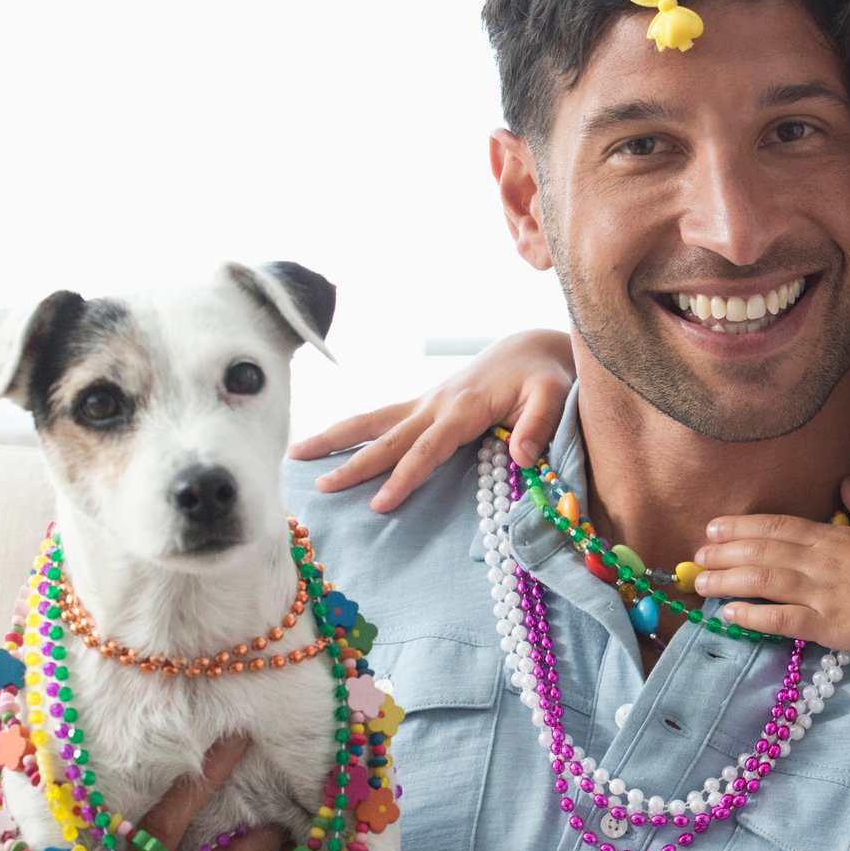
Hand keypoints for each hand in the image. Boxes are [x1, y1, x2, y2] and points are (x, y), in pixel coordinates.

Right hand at [287, 328, 577, 511]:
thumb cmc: (545, 375)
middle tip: (322, 488)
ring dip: (335, 438)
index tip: (380, 503)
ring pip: (374, 421)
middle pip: (389, 438)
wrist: (531, 347)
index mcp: (463, 408)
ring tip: (295, 455)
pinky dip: (354, 431)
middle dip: (355, 464)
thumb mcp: (554, 395)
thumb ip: (540, 425)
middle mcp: (436, 403)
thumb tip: (524, 458)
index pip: (427, 449)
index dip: (404, 476)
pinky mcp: (426, 403)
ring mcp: (427, 401)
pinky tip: (330, 446)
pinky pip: (384, 419)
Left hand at [694, 479, 849, 656]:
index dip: (742, 526)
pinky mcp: (828, 625)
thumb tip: (844, 481)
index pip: (778, 526)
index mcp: (835, 536)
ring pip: (762, 580)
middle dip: (724, 552)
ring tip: (700, 583)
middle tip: (695, 556)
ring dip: (726, 580)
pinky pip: (780, 619)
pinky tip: (729, 616)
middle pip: (761, 550)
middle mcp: (821, 561)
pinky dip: (752, 616)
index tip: (714, 528)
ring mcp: (822, 593)